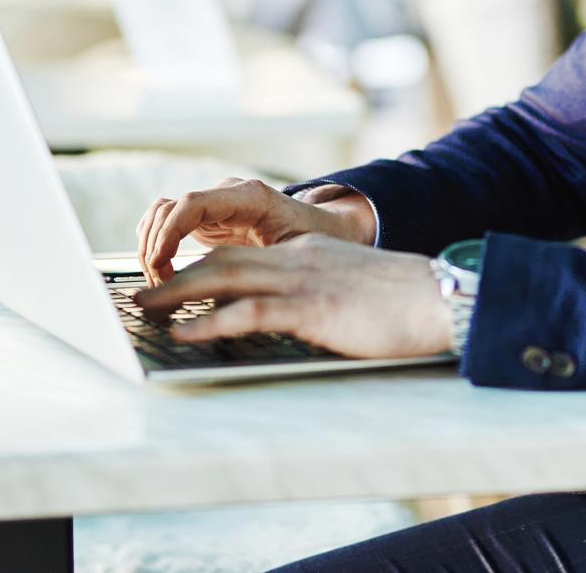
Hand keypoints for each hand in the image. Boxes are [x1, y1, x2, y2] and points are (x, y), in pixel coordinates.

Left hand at [133, 236, 451, 359]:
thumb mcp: (353, 289)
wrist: (441, 298)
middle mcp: (298, 258)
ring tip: (147, 310)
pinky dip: (210, 321)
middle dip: (177, 276)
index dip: (203, 266)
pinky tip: (186, 333)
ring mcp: (303, 280)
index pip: (244, 253)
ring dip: (179, 294)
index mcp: (308, 253)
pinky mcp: (312, 307)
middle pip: (222, 259)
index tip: (174, 282)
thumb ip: (321, 293)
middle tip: (143, 294)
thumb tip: (298, 316)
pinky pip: (248, 311)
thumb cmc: (406, 302)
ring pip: (225, 277)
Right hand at [135, 178, 374, 283]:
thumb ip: (270, 265)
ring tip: (162, 285)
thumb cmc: (316, 241)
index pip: (194, 203)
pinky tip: (164, 276)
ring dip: (151, 248)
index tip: (159, 266)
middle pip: (169, 209)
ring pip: (161, 215)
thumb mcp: (299, 254)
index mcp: (250, 198)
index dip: (169, 233)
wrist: (326, 229)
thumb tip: (236, 295)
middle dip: (155, 248)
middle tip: (160, 287)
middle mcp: (226, 196)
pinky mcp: (206, 222)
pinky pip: (167, 224)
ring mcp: (213, 207)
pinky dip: (157, 247)